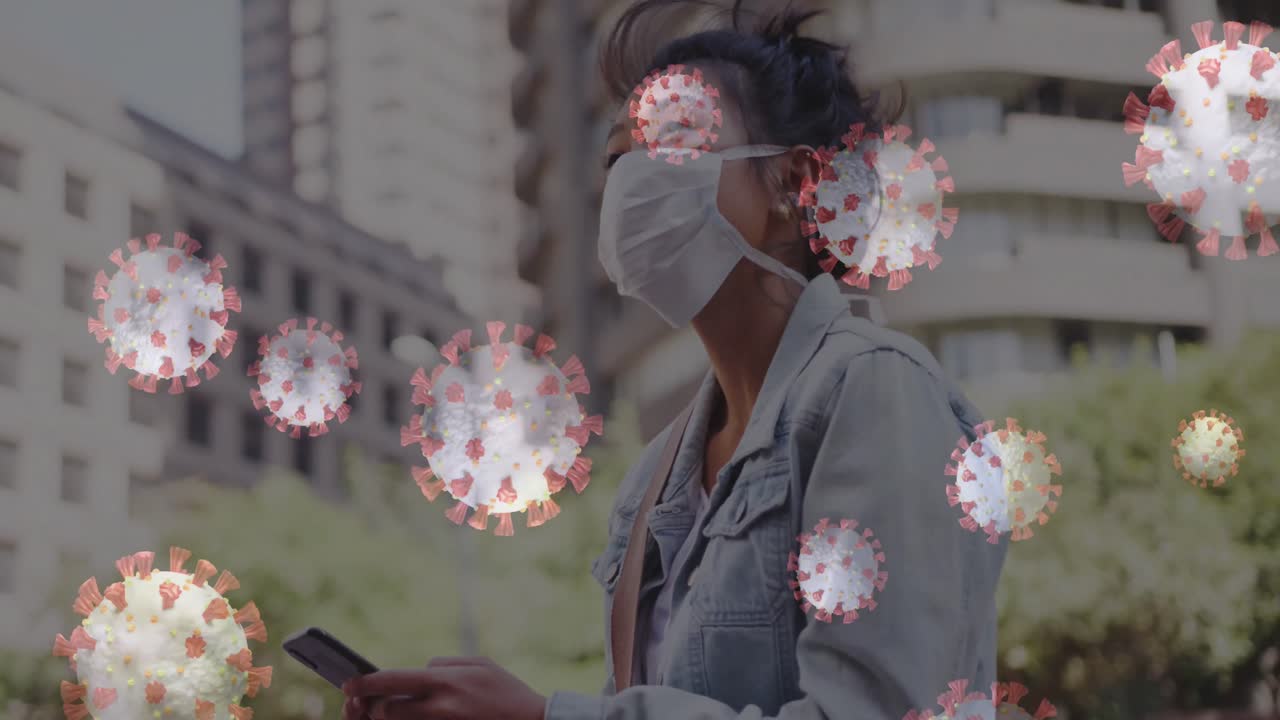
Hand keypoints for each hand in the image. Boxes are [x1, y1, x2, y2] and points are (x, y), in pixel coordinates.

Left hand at [342, 656, 545, 719]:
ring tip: (384, 712)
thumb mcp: (480, 664)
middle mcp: (440, 707)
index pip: (392, 680)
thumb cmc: (508, 692)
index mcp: (445, 681)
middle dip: (374, 708)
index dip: (365, 683)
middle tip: (367, 705)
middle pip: (388, 711)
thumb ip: (445, 663)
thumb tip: (419, 668)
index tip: (348, 685)